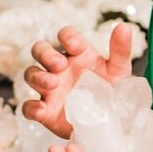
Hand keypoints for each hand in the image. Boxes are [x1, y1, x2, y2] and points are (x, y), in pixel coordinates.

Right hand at [22, 23, 131, 138]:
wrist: (110, 125)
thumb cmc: (112, 92)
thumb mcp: (119, 71)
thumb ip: (120, 50)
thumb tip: (124, 27)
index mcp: (77, 53)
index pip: (66, 35)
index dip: (67, 36)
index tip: (75, 45)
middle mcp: (60, 67)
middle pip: (40, 49)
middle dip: (45, 53)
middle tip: (59, 64)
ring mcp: (50, 89)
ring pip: (31, 74)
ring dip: (38, 76)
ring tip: (52, 84)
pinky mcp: (46, 111)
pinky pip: (28, 106)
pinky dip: (31, 107)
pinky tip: (41, 110)